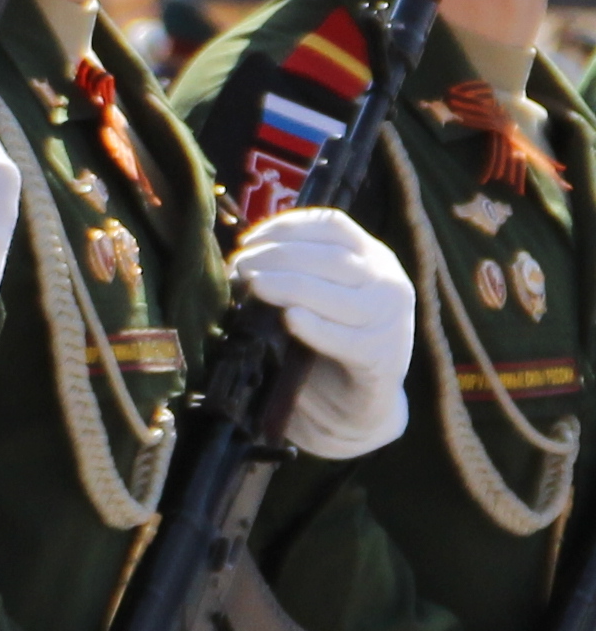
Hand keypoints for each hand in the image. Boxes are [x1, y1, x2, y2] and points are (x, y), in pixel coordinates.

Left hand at [231, 207, 413, 463]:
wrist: (352, 405)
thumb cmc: (323, 338)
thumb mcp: (314, 294)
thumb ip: (293, 270)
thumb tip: (241, 256)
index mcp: (372, 258)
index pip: (333, 226)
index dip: (287, 226)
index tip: (248, 239)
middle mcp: (388, 283)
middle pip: (331, 258)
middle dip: (277, 257)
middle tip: (238, 267)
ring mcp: (391, 322)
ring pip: (340, 296)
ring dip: (290, 286)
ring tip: (253, 287)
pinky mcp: (382, 360)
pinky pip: (348, 341)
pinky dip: (316, 328)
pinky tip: (289, 319)